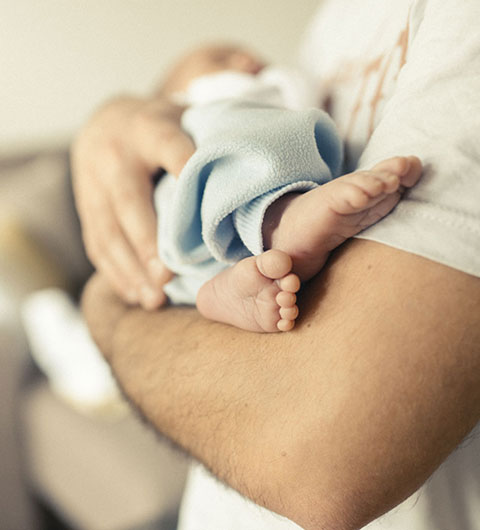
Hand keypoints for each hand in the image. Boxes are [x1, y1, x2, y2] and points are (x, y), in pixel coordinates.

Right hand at [72, 95, 194, 308]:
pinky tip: (135, 294)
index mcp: (147, 128)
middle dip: (147, 243)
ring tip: (153, 298)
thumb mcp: (181, 123)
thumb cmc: (158, 129)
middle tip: (166, 278)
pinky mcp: (85, 207)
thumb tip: (243, 184)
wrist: (104, 120)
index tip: (204, 207)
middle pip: (129, 201)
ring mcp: (92, 183)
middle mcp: (114, 155)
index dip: (185, 170)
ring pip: (108, 231)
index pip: (169, 147)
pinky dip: (115, 273)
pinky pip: (96, 244)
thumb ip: (203, 146)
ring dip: (130, 269)